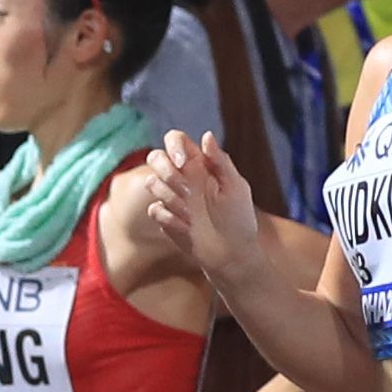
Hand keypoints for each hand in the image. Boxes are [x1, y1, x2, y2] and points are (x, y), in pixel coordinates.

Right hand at [141, 132, 261, 279]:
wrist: (232, 256)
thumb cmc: (239, 220)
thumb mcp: (235, 187)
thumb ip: (220, 161)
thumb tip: (206, 135)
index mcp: (200, 164)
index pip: (176, 141)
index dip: (174, 146)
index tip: (183, 163)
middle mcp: (183, 178)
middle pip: (156, 158)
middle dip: (166, 170)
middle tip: (185, 191)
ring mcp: (172, 198)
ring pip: (152, 183)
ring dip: (170, 196)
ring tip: (192, 214)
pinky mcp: (165, 218)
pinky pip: (154, 209)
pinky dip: (168, 217)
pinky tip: (187, 227)